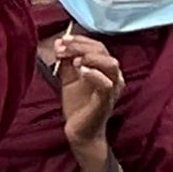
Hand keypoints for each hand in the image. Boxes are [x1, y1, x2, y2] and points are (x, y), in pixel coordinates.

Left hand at [39, 28, 123, 161]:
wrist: (80, 131)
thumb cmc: (78, 105)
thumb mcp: (69, 78)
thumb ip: (65, 61)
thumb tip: (58, 42)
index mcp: (106, 68)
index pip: (97, 46)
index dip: (79, 41)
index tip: (61, 40)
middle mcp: (114, 76)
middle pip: (102, 51)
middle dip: (80, 46)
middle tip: (62, 48)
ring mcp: (113, 88)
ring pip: (110, 64)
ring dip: (90, 57)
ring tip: (73, 61)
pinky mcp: (107, 101)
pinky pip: (106, 84)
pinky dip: (94, 74)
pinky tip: (80, 71)